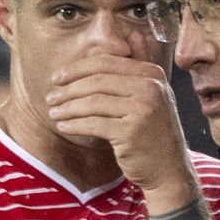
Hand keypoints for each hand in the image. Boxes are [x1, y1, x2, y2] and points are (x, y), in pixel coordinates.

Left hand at [46, 54, 197, 209]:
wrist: (169, 169)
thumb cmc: (152, 133)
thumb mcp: (148, 97)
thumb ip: (128, 74)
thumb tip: (97, 51)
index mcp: (152, 74)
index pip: (106, 62)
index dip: (77, 69)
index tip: (58, 78)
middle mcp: (150, 88)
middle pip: (97, 81)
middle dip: (68, 89)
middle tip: (51, 98)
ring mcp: (143, 109)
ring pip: (93, 102)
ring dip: (68, 108)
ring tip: (54, 113)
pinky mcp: (131, 132)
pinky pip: (93, 124)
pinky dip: (74, 125)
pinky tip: (64, 127)